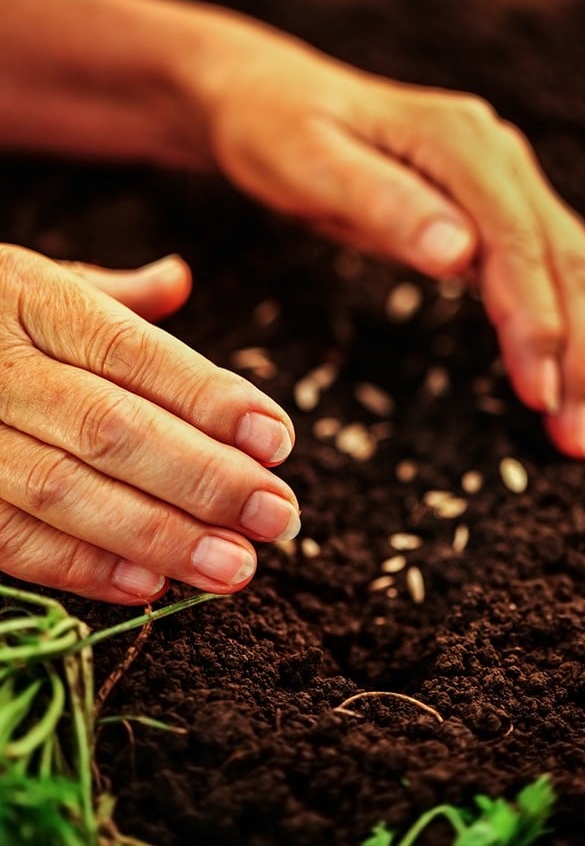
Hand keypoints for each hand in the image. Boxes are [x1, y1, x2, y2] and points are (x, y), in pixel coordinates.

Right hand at [0, 246, 298, 603]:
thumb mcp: (29, 280)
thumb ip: (107, 295)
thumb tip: (179, 278)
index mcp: (29, 297)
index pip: (133, 351)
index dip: (210, 398)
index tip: (279, 440)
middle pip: (110, 425)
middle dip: (203, 477)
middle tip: (279, 517)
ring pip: (62, 489)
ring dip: (158, 535)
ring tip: (234, 566)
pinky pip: (6, 537)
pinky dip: (78, 566)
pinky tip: (149, 585)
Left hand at [191, 17, 584, 458]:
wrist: (268, 97)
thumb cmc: (275, 130)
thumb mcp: (310, 165)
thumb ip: (384, 205)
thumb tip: (460, 254)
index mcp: (458, 142)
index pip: (518, 243)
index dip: (537, 322)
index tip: (538, 394)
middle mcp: (494, 155)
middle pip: (566, 259)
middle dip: (581, 352)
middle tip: (577, 435)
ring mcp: (497, 178)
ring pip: (569, 267)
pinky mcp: (486, 205)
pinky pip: (544, 267)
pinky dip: (567, 323)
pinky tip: (576, 371)